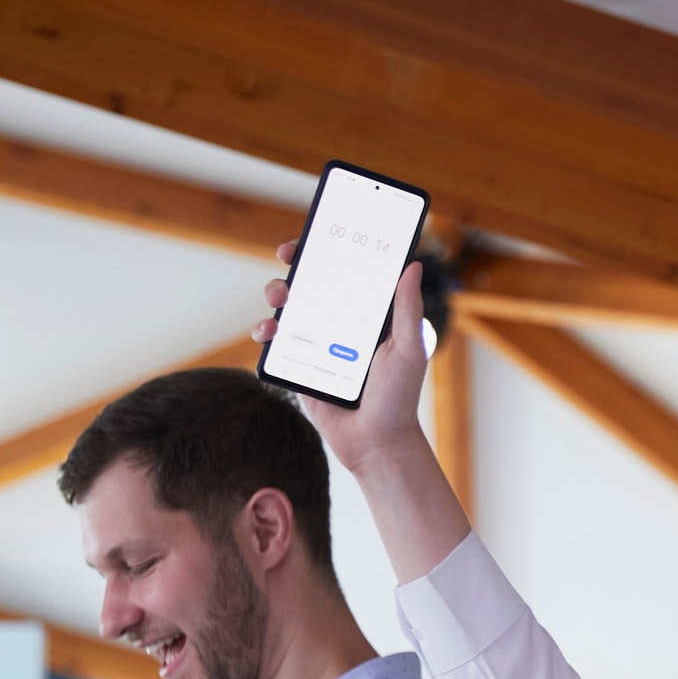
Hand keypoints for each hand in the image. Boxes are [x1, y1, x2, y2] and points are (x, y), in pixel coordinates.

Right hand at [251, 244, 431, 475]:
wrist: (376, 443)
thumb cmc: (399, 398)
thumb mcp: (410, 350)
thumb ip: (408, 310)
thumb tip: (412, 267)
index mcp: (367, 316)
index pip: (347, 274)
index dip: (331, 252)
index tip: (317, 235)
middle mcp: (340, 325)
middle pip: (313, 285)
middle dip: (296, 266)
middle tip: (288, 257)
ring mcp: (317, 344)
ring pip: (290, 308)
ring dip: (277, 293)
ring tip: (279, 297)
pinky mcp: (298, 366)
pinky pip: (276, 343)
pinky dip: (265, 331)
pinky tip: (267, 331)